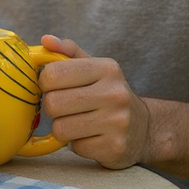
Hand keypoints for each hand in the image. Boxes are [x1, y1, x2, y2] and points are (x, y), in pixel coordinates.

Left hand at [38, 34, 150, 168]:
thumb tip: (45, 40)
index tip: (53, 86)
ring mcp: (117, 123)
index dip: (45, 82)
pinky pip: (74, 147)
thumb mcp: (94, 68)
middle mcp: (115, 94)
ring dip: (63, 127)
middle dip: (52, 107)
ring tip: (78, 121)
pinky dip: (77, 143)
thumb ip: (68, 52)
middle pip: (53, 103)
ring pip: (60, 128)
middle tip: (66, 106)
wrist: (144, 128)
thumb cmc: (108, 93)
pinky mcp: (115, 148)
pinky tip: (92, 136)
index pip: (53, 74)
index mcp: (107, 68)